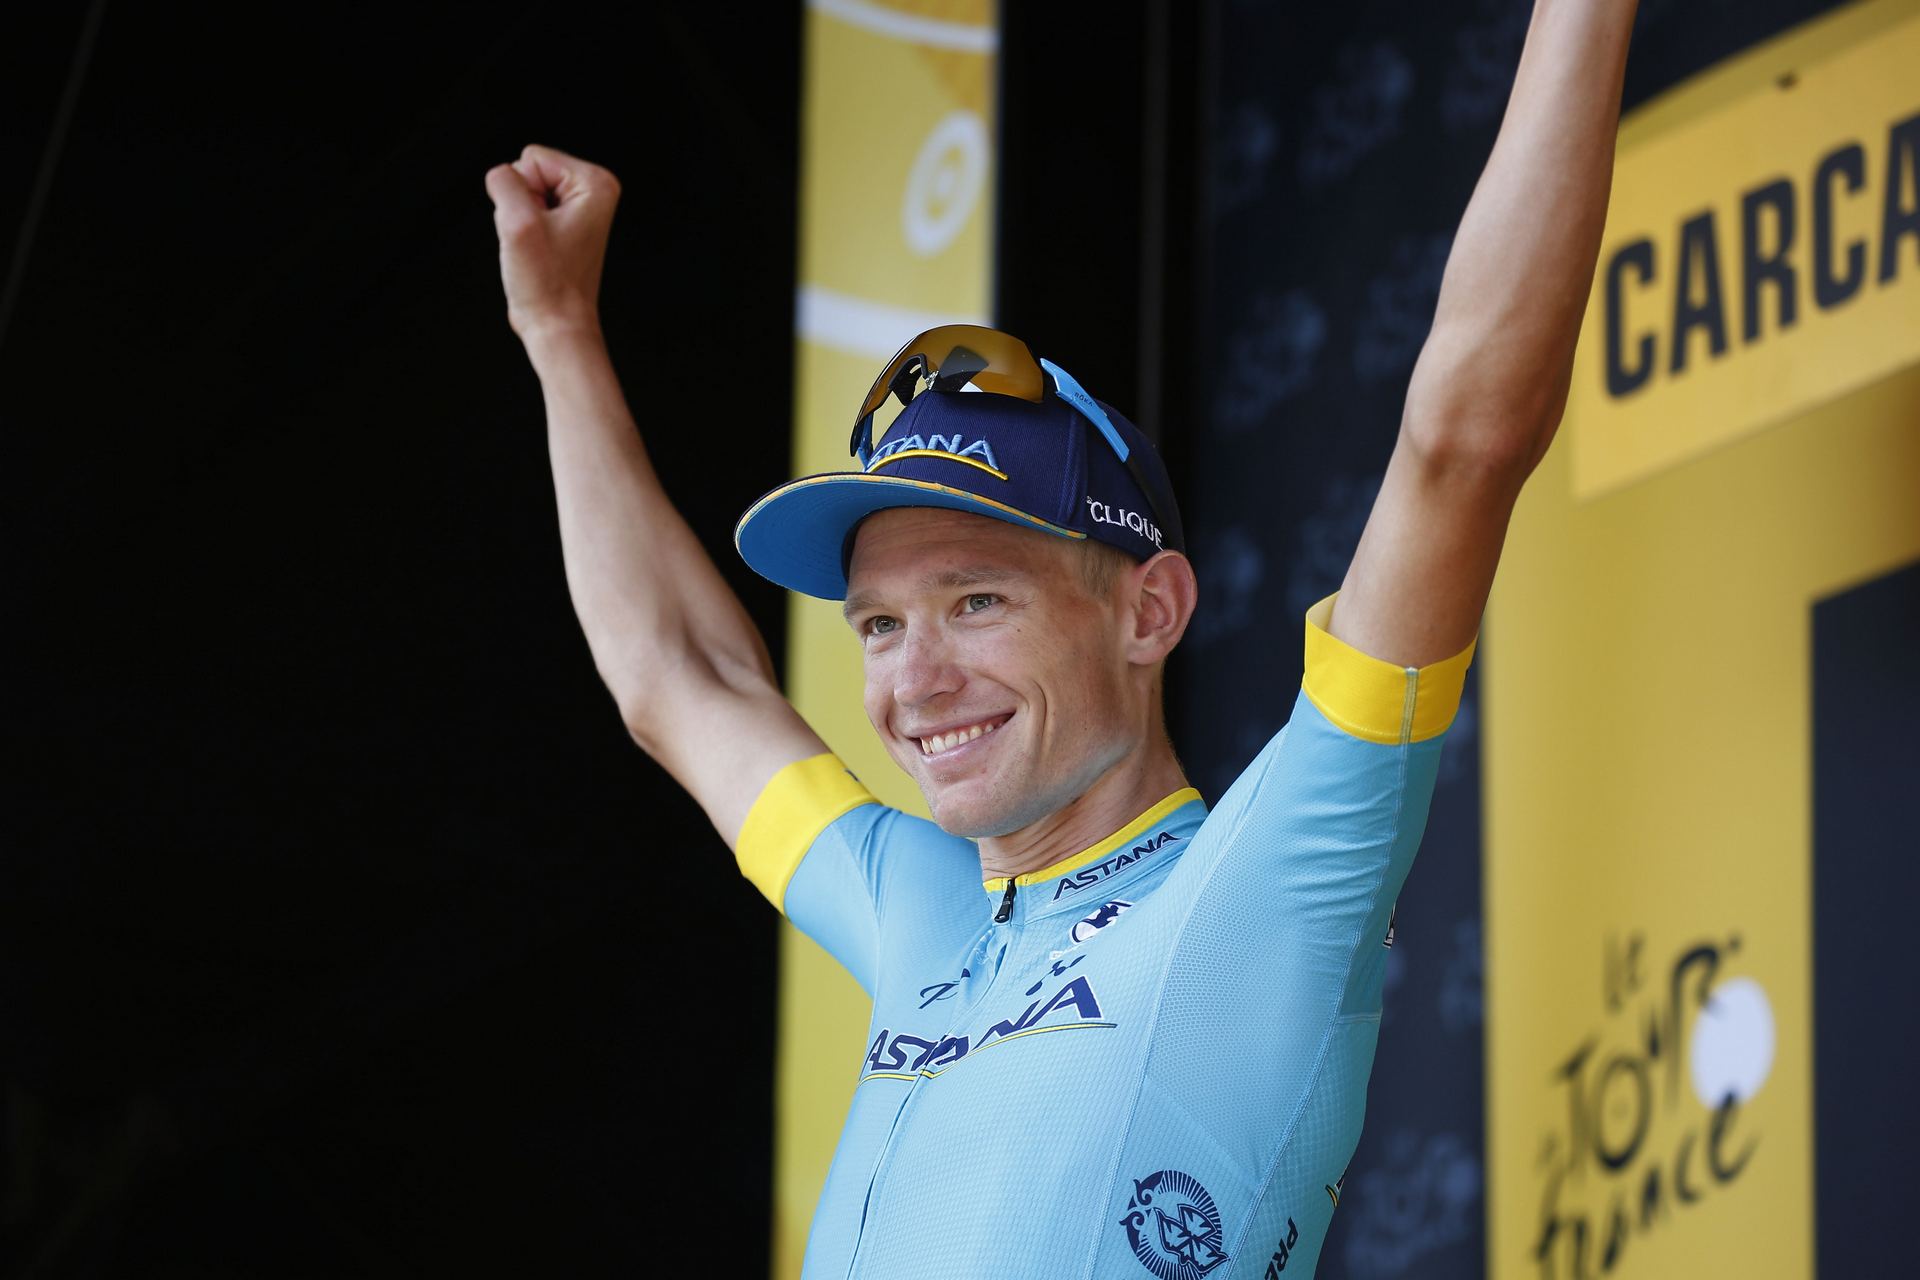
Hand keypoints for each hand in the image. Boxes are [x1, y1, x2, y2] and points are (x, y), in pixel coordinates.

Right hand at [484, 144, 620, 341]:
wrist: (555, 324)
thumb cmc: (547, 283)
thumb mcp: (517, 221)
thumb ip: (503, 181)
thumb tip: (500, 175)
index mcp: (596, 184)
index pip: (532, 158)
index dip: (523, 194)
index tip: (540, 229)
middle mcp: (594, 192)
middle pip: (527, 171)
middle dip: (521, 206)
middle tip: (537, 241)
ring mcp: (579, 208)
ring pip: (522, 191)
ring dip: (520, 219)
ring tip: (537, 248)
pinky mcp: (564, 224)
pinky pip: (524, 209)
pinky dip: (522, 230)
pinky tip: (536, 252)